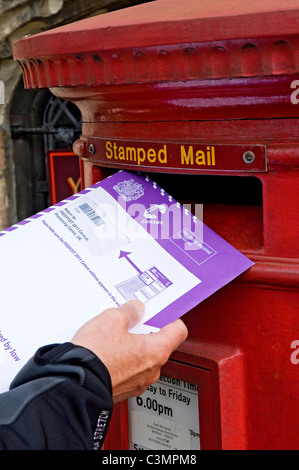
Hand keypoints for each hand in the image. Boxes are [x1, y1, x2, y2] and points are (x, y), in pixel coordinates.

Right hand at [72, 301, 187, 402]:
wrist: (74, 384)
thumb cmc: (95, 356)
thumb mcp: (112, 319)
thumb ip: (130, 311)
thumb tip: (136, 309)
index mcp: (156, 351)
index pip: (178, 331)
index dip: (170, 318)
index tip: (161, 312)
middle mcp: (152, 371)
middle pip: (159, 345)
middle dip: (146, 332)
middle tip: (132, 321)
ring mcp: (138, 383)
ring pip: (143, 359)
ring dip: (132, 347)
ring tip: (113, 337)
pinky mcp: (123, 390)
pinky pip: (129, 371)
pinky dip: (122, 361)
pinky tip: (107, 352)